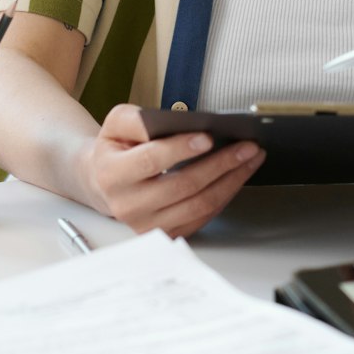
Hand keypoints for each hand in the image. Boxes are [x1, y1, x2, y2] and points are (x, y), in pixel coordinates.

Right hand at [77, 104, 264, 236]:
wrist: (102, 181)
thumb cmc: (117, 148)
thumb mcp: (118, 124)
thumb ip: (140, 119)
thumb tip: (177, 122)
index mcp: (112, 174)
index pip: (150, 161)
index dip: (180, 149)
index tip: (209, 136)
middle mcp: (127, 205)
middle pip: (183, 186)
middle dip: (221, 164)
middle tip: (248, 145)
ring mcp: (146, 225)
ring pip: (199, 205)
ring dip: (232, 180)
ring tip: (251, 158)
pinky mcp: (164, 234)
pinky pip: (202, 217)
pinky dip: (225, 195)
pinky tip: (238, 176)